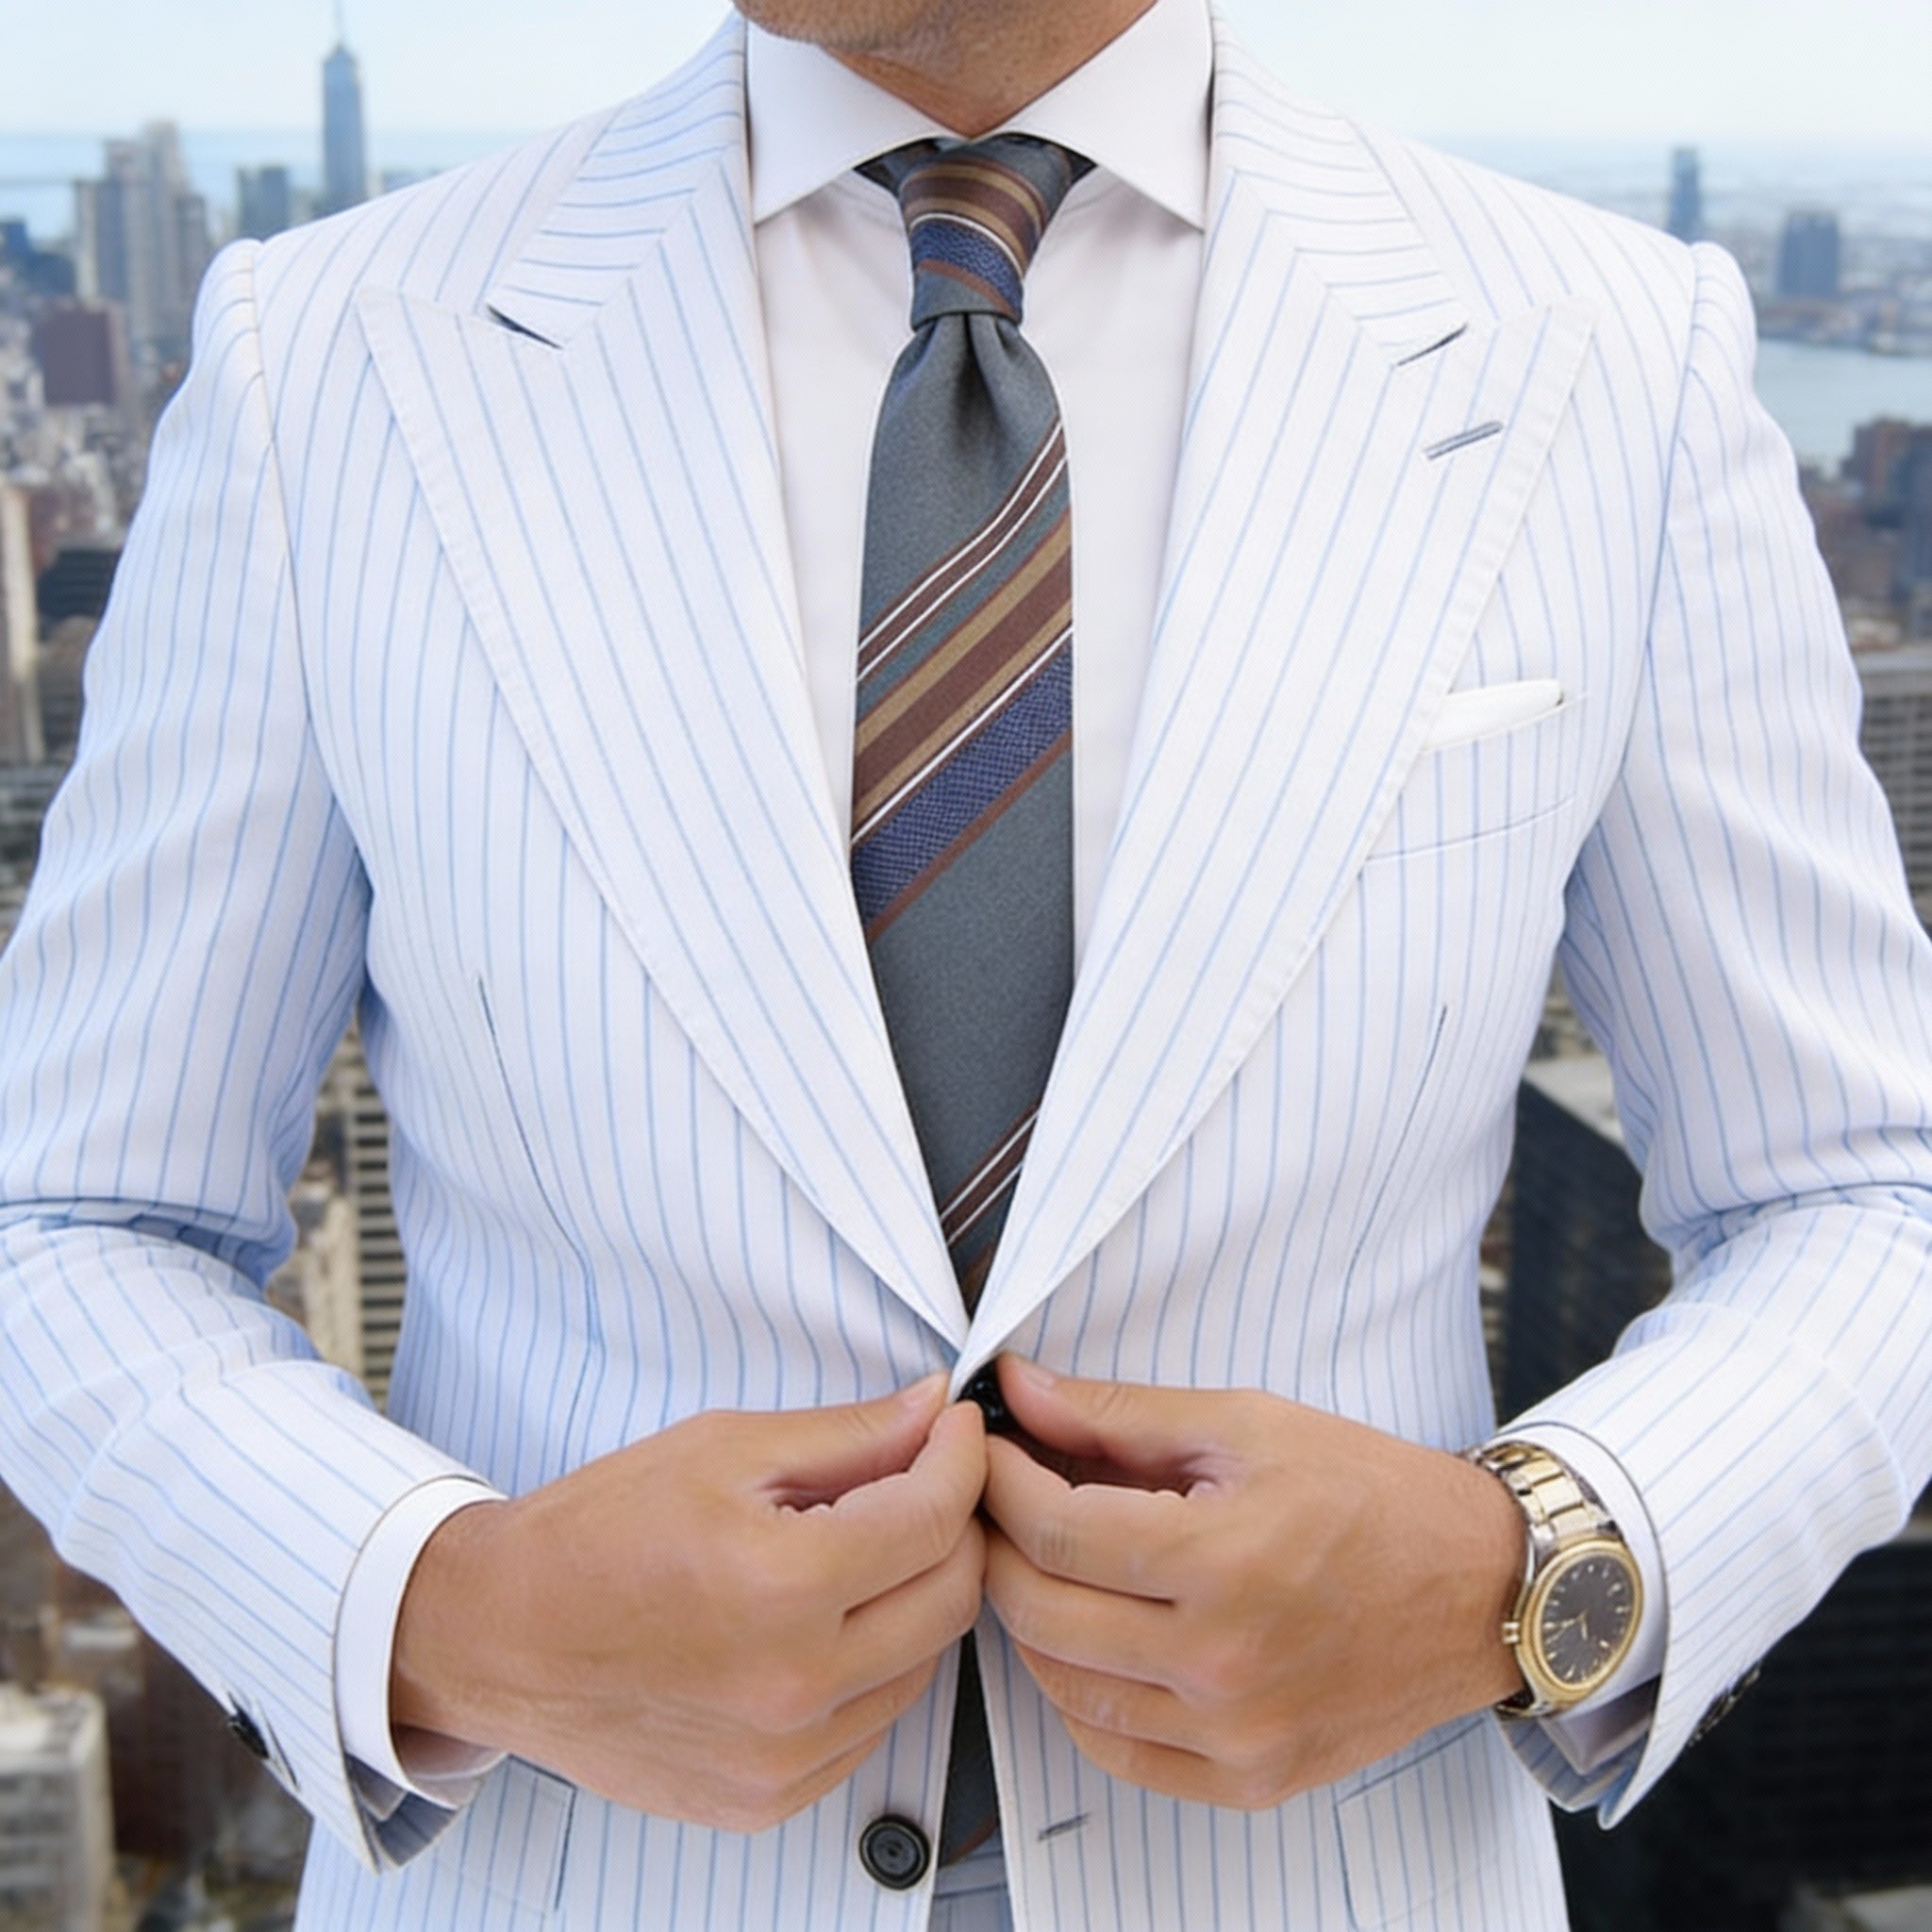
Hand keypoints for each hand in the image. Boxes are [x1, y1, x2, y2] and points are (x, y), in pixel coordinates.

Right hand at [391, 1375, 986, 1831]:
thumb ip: (847, 1435)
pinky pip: (873, 1725)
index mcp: (781, 1585)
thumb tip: (932, 1411)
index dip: (961, 1458)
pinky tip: (827, 1622)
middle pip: (951, 1597)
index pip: (934, 1518)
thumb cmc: (595, 1535)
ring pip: (924, 1664)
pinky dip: (874, 1666)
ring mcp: (784, 1757)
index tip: (955, 1429)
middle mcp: (793, 1685)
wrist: (500, 1637)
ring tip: (862, 1551)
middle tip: (923, 1481)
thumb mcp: (722, 1449)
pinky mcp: (770, 1799)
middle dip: (955, 1525)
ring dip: (917, 1597)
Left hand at [980, 1358, 1524, 1809]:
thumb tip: (1018, 1389)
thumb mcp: (1246, 1425)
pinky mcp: (1249, 1779)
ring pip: (1064, 1687)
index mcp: (1222, 1561)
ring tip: (1046, 1561)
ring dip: (1032, 1619)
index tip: (989, 1449)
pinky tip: (1092, 1638)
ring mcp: (1235, 1734)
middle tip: (1002, 1500)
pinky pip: (1117, 1751)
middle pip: (1041, 1612)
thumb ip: (1119, 1414)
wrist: (1478, 1587)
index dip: (999, 1481)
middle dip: (1000, 1544)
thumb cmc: (1369, 1492)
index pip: (1053, 1531)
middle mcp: (1223, 1663)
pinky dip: (1081, 1695)